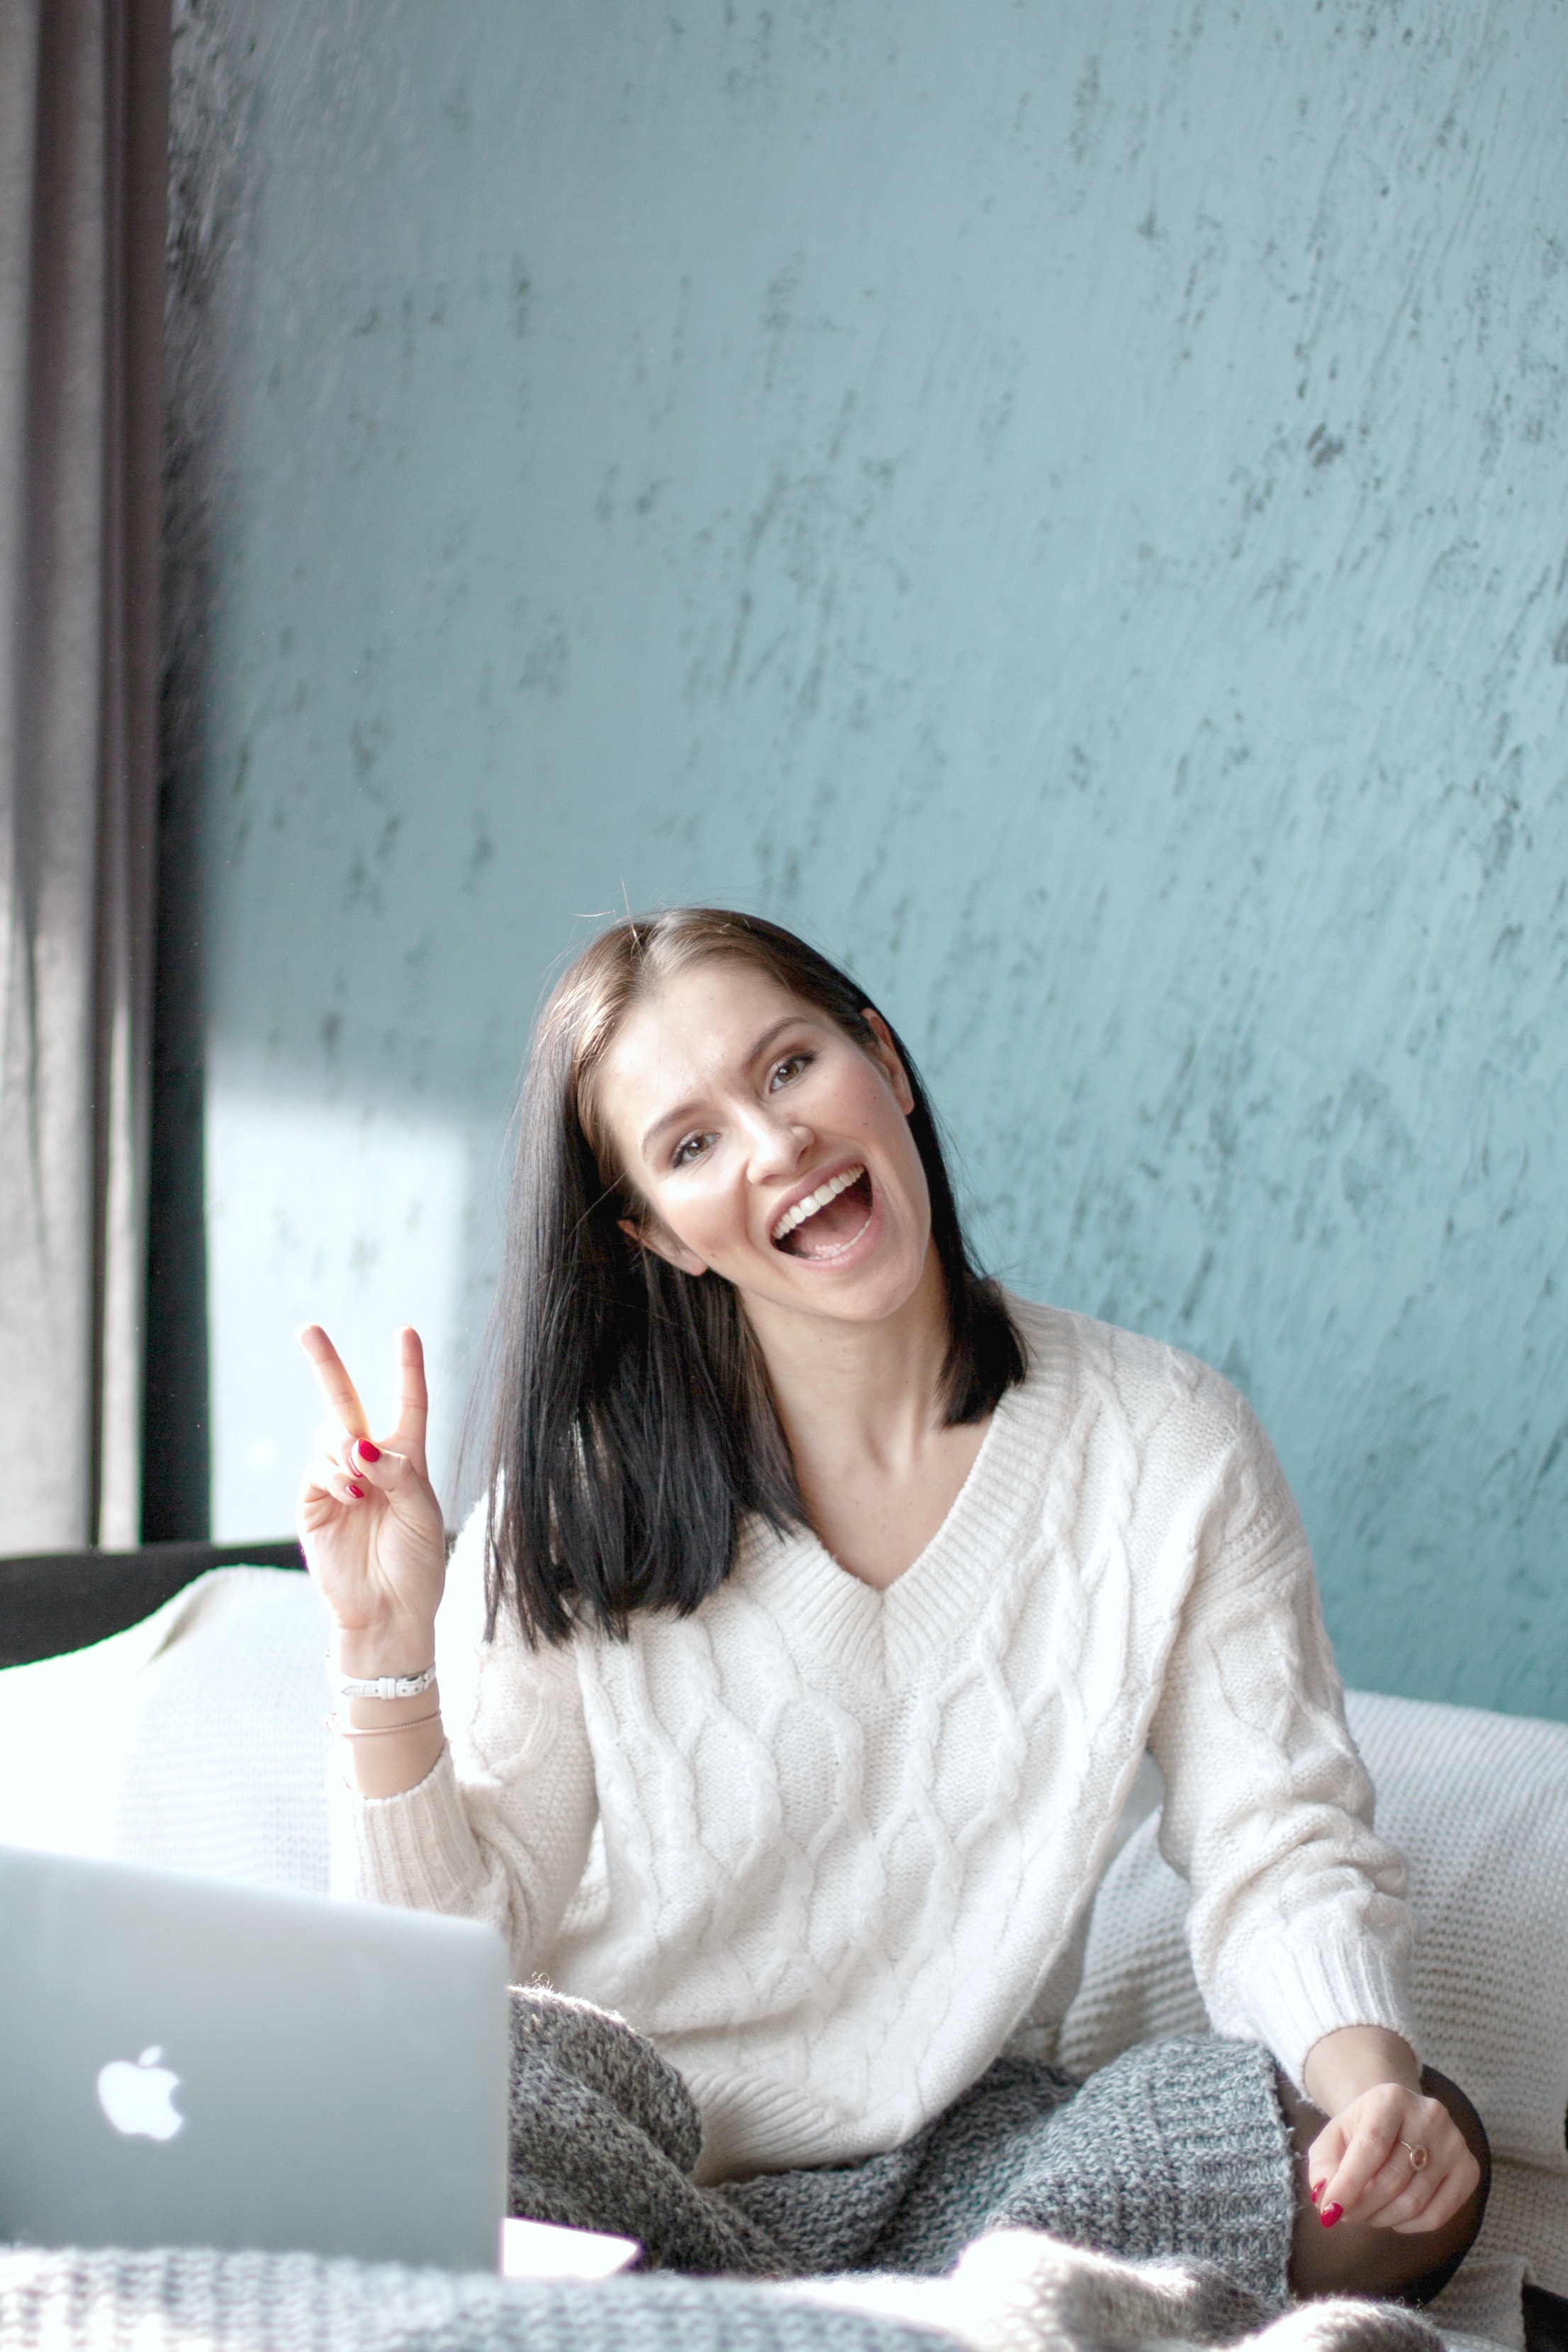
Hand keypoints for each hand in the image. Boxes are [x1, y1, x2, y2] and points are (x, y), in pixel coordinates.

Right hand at [296, 1323, 447, 1670]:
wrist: (390, 1615)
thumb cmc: (417, 1566)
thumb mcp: (424, 1512)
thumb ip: (399, 1472)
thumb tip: (361, 1445)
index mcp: (407, 1461)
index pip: (408, 1404)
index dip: (407, 1368)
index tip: (406, 1331)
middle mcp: (370, 1465)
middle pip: (344, 1402)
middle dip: (325, 1364)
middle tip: (307, 1328)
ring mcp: (338, 1483)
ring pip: (330, 1435)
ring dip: (345, 1447)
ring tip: (362, 1478)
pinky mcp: (313, 1504)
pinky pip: (317, 1469)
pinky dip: (334, 1474)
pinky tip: (352, 1493)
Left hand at [1303, 2028, 1480, 2233]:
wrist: (1399, 2115)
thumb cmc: (1362, 2129)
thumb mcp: (1335, 2136)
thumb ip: (1324, 2165)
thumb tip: (1324, 2198)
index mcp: (1391, 2098)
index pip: (1371, 2146)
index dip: (1349, 2183)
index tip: (1330, 2211)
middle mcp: (1429, 2115)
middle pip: (1392, 2178)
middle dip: (1362, 2206)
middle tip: (1345, 2214)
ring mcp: (1454, 2142)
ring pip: (1414, 2202)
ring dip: (1382, 2218)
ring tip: (1365, 2213)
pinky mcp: (1469, 2168)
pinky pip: (1438, 2215)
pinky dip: (1410, 2226)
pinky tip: (1393, 2216)